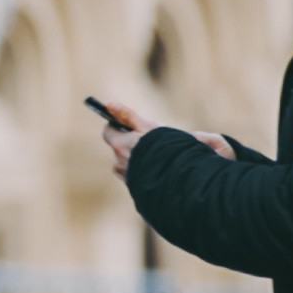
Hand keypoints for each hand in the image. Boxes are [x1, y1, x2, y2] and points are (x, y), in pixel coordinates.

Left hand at [92, 97, 225, 172]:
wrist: (183, 180)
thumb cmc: (167, 149)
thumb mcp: (149, 128)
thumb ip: (128, 115)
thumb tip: (108, 104)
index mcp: (119, 146)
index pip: (109, 131)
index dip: (119, 125)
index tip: (131, 124)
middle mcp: (118, 163)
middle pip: (119, 146)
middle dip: (132, 142)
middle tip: (151, 139)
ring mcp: (127, 177)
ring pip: (128, 161)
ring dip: (139, 156)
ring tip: (159, 154)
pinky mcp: (136, 188)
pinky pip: (136, 173)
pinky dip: (145, 168)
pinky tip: (160, 166)